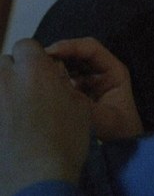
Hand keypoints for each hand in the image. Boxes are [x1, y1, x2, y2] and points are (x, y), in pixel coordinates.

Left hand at [0, 39, 90, 193]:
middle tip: (29, 92)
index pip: (27, 45)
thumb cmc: (64, 140)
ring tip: (16, 110)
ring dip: (5, 90)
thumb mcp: (78, 105)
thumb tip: (52, 77)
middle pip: (4, 62)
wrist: (36, 177)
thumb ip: (61, 83)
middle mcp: (6, 78)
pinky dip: (2, 108)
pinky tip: (11, 124)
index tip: (42, 72)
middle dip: (15, 73)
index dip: (35, 57)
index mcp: (35, 69)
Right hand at [46, 37, 142, 140]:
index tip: (49, 52)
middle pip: (76, 53)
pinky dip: (53, 80)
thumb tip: (57, 86)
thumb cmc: (119, 132)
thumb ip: (81, 104)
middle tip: (38, 64)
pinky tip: (44, 88)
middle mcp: (101, 72)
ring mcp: (89, 80)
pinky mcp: (79, 91)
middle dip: (57, 55)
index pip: (91, 48)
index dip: (70, 46)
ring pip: (68, 64)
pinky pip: (63, 78)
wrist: (123, 147)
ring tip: (39, 76)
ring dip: (53, 67)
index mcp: (113, 72)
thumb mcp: (102, 119)